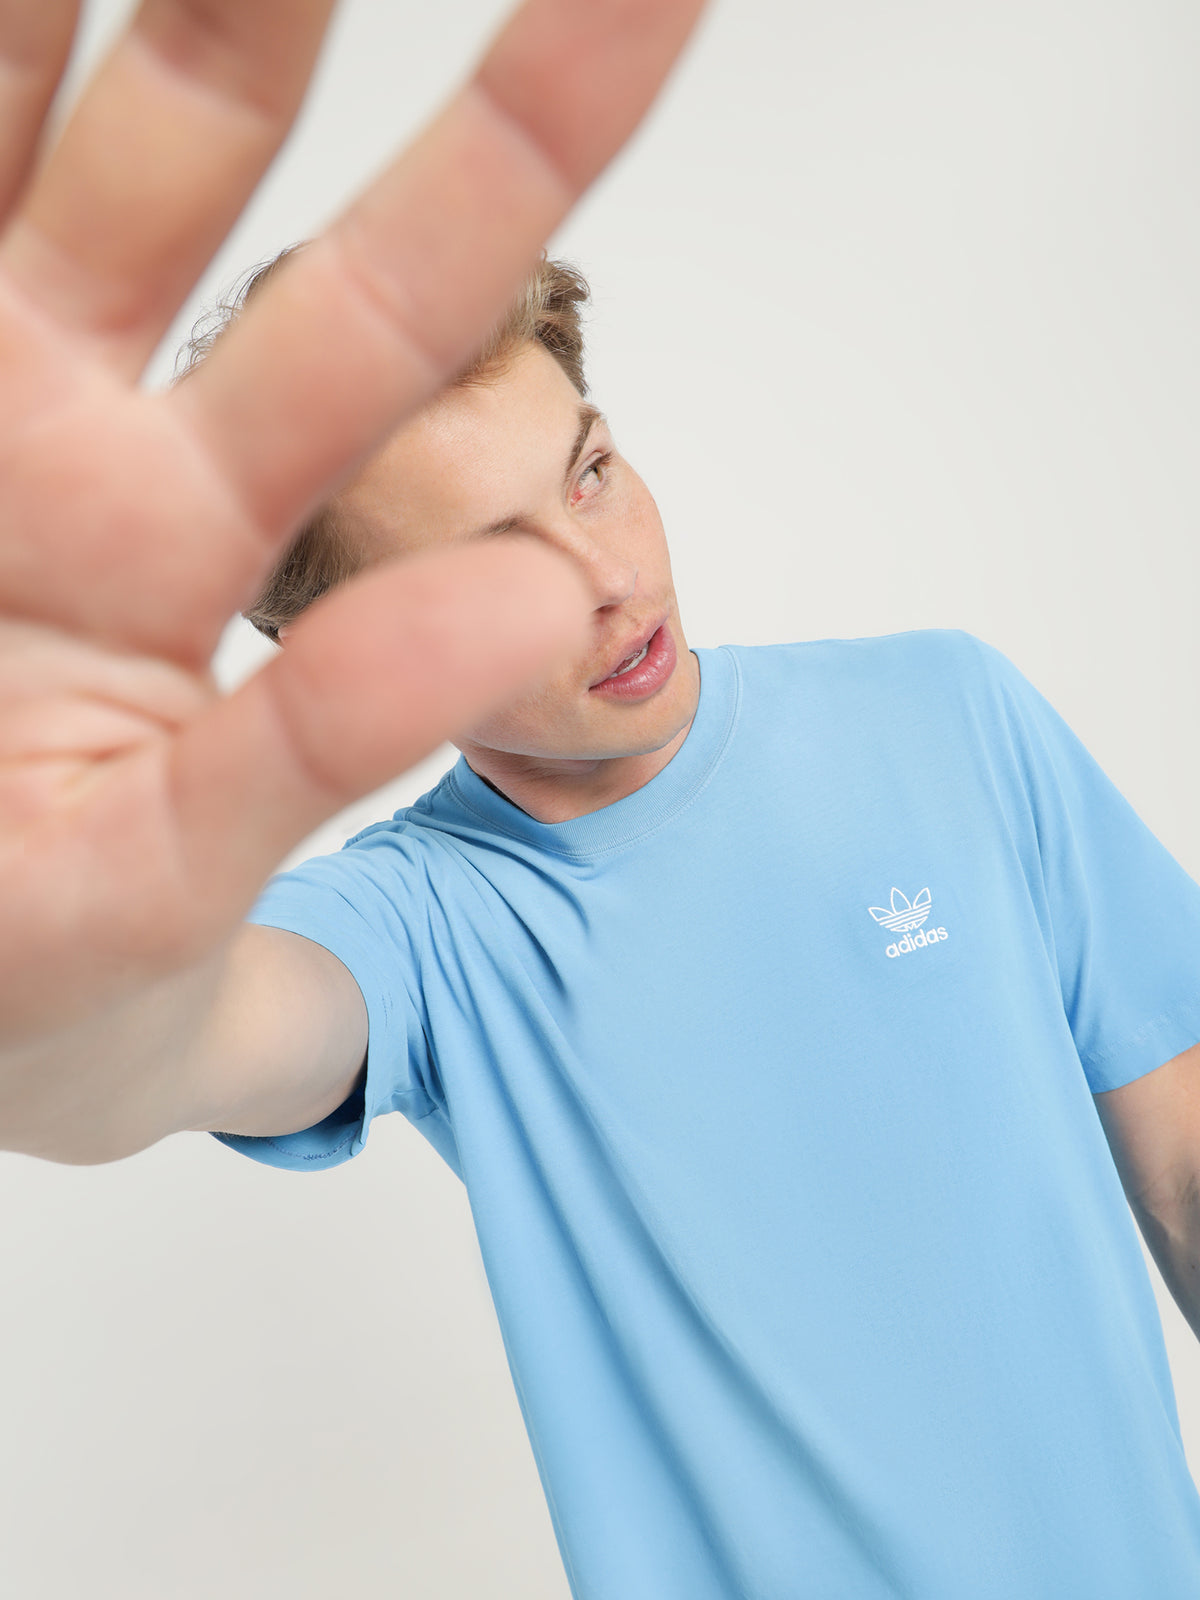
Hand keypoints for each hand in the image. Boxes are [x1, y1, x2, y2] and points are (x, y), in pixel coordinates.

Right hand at [0, 0, 705, 1043]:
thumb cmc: (62, 970)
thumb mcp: (185, 876)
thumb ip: (339, 732)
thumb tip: (549, 601)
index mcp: (202, 528)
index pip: (397, 301)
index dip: (522, 138)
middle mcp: (77, 432)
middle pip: (193, 143)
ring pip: (20, 147)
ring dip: (48, 8)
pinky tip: (3, 23)